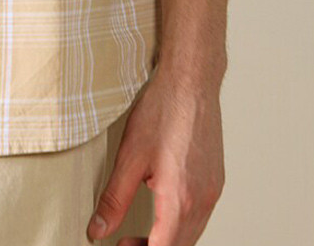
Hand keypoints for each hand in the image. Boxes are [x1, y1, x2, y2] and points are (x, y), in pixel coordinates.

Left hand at [86, 67, 225, 245]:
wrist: (192, 82)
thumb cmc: (163, 112)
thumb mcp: (129, 157)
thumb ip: (114, 199)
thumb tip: (98, 230)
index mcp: (180, 200)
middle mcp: (202, 201)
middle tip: (124, 243)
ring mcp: (212, 192)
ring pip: (192, 235)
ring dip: (167, 241)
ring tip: (140, 233)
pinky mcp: (215, 182)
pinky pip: (200, 217)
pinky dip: (181, 226)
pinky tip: (163, 212)